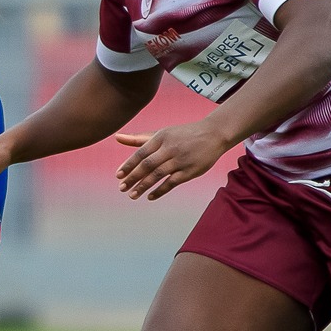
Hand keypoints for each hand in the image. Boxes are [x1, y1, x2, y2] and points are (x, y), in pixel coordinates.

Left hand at [113, 121, 232, 199]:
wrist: (214, 134)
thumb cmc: (183, 134)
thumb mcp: (161, 133)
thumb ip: (139, 138)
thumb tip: (116, 137)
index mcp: (161, 138)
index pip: (140, 153)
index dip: (128, 165)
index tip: (118, 176)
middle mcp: (170, 148)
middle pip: (147, 165)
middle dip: (133, 178)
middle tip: (122, 188)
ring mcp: (180, 160)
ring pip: (158, 175)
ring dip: (143, 186)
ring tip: (132, 195)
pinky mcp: (190, 171)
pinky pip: (172, 183)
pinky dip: (160, 190)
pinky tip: (150, 196)